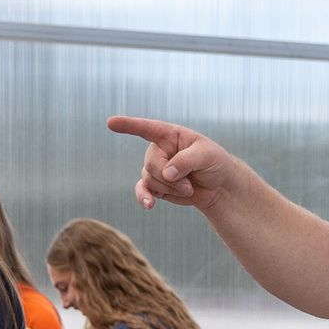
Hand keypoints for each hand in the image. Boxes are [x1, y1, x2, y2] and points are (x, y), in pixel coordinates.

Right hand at [106, 116, 244, 211]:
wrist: (218, 186)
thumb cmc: (214, 162)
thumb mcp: (206, 155)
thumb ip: (186, 161)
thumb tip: (167, 173)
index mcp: (169, 135)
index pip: (147, 128)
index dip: (128, 125)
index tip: (110, 123)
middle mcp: (159, 150)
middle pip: (151, 164)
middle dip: (171, 178)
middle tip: (189, 184)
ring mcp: (155, 168)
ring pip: (151, 180)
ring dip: (171, 188)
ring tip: (189, 188)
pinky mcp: (156, 186)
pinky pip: (143, 191)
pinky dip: (144, 197)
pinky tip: (149, 205)